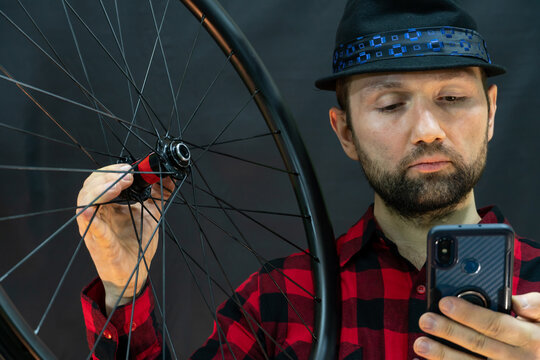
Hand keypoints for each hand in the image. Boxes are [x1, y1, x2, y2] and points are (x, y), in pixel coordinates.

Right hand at [76, 163, 173, 313]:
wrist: (136, 273)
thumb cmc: (138, 244)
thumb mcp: (151, 214)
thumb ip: (158, 195)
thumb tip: (169, 177)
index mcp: (109, 205)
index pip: (102, 180)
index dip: (113, 171)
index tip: (131, 169)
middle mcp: (98, 214)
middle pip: (90, 186)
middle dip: (108, 176)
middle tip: (128, 176)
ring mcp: (95, 228)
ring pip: (85, 202)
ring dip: (100, 190)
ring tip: (118, 186)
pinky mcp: (99, 243)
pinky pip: (90, 227)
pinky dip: (88, 216)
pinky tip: (90, 209)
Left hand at [414, 293, 539, 358]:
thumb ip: (536, 305)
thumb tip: (517, 301)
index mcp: (530, 339)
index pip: (495, 325)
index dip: (469, 314)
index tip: (445, 302)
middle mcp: (518, 359)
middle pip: (478, 344)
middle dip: (449, 331)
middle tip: (426, 320)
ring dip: (443, 355)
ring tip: (421, 343)